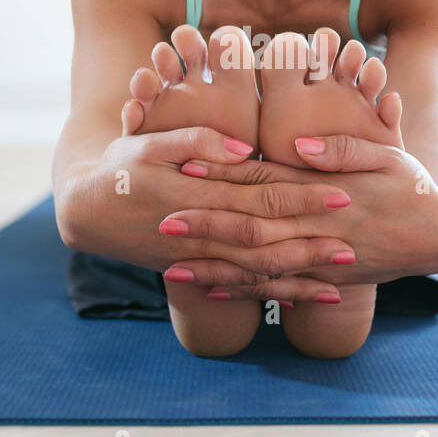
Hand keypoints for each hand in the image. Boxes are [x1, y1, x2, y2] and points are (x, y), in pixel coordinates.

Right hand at [56, 126, 357, 302]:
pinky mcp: (192, 272)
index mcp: (197, 192)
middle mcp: (201, 230)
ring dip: (297, 276)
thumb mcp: (150, 141)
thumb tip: (246, 148)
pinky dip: (268, 293)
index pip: (260, 195)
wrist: (84, 212)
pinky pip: (236, 287)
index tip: (340, 193)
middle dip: (310, 242)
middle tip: (353, 243)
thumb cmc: (121, 167)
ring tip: (339, 279)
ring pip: (254, 271)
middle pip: (266, 240)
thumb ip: (199, 140)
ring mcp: (197, 257)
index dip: (301, 197)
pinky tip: (299, 297)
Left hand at [158, 134, 437, 290]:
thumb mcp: (385, 154)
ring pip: (260, 266)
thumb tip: (299, 144)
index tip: (187, 167)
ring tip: (172, 267)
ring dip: (216, 267)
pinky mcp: (326, 280)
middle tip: (163, 220)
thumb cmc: (410, 185)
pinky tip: (212, 291)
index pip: (266, 182)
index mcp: (326, 193)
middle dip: (207, 225)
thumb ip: (341, 148)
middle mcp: (318, 230)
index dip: (225, 176)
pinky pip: (280, 289)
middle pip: (253, 228)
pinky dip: (246, 291)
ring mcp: (321, 260)